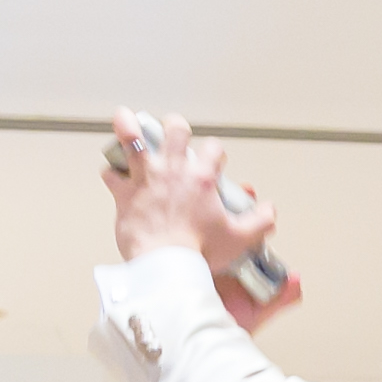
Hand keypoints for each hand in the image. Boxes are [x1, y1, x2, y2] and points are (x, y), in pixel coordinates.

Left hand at [106, 110, 280, 289]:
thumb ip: (260, 221)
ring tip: (124, 118)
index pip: (214, 148)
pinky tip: (112, 174)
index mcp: (202, 178)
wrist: (166, 264)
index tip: (214, 159)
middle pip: (174, 129)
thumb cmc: (199, 251)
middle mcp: (174, 170)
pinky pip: (111, 175)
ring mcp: (146, 178)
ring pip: (132, 138)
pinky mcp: (125, 193)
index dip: (216, 151)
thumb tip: (270, 211)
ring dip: (128, 126)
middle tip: (172, 130)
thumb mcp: (240, 238)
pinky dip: (111, 174)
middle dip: (174, 126)